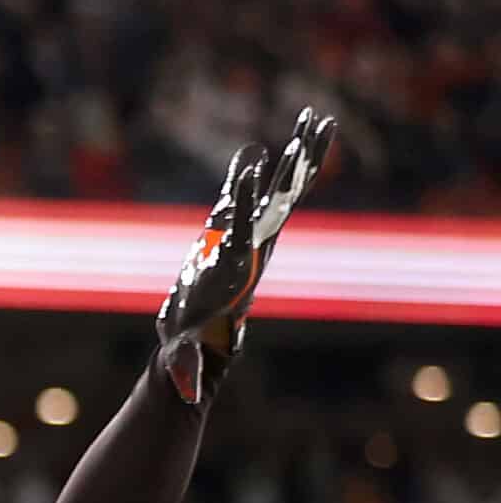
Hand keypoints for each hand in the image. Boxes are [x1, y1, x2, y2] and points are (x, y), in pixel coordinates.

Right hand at [156, 107, 335, 402]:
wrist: (197, 352)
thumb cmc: (189, 356)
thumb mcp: (184, 360)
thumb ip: (183, 367)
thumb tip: (184, 385)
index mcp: (239, 269)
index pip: (249, 224)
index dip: (250, 193)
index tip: (259, 159)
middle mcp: (254, 248)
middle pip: (284, 196)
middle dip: (300, 160)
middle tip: (318, 119)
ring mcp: (246, 242)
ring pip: (278, 191)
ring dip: (293, 155)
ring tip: (309, 117)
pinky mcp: (229, 241)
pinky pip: (246, 200)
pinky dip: (251, 174)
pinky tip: (256, 151)